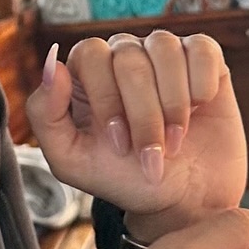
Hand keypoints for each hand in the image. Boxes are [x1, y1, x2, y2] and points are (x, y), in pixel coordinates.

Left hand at [25, 31, 246, 231]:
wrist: (183, 200)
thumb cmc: (124, 179)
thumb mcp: (73, 161)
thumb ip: (45, 115)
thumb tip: (52, 66)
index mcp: (87, 73)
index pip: (90, 55)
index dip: (107, 99)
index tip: (119, 146)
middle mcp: (123, 54)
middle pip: (128, 56)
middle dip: (143, 114)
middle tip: (152, 156)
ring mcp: (163, 54)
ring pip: (164, 47)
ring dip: (174, 103)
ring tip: (175, 142)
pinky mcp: (203, 60)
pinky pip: (203, 48)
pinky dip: (202, 84)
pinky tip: (199, 110)